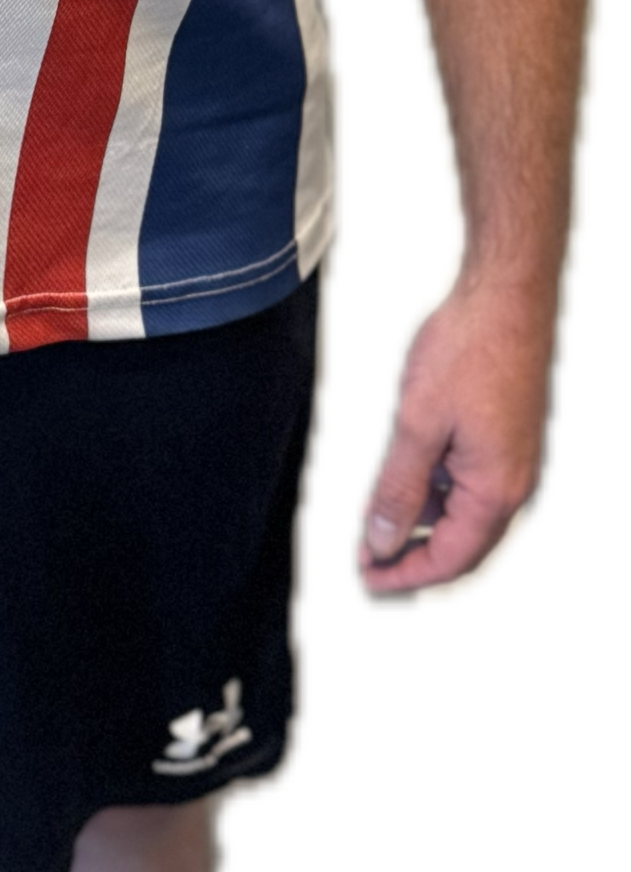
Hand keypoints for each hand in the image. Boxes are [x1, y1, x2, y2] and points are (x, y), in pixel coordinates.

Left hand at [347, 273, 556, 596]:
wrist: (506, 296)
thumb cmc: (466, 353)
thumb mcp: (418, 424)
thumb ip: (400, 489)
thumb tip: (386, 540)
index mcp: (495, 490)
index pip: (451, 557)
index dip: (407, 571)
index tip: (368, 576)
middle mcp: (510, 482)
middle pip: (458, 538)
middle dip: (408, 544)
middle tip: (363, 547)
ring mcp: (508, 457)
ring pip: (456, 504)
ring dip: (411, 507)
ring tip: (364, 502)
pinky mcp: (501, 433)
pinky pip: (463, 474)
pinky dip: (427, 479)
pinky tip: (393, 469)